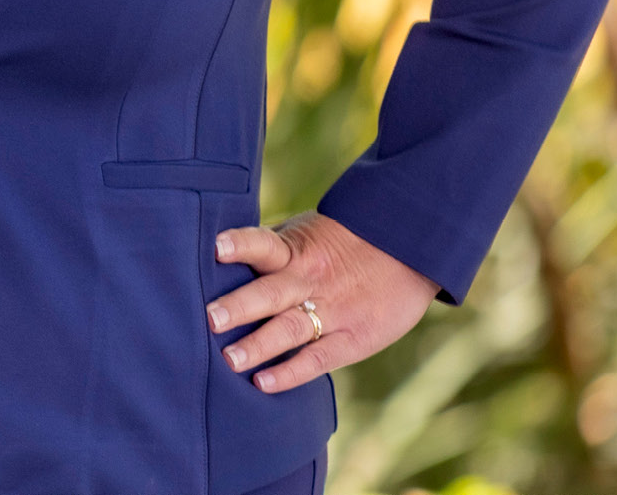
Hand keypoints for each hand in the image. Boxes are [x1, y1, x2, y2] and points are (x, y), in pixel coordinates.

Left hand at [205, 212, 437, 393]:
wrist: (408, 251)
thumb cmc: (342, 242)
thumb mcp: (307, 233)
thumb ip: (269, 247)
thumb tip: (212, 252)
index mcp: (297, 250)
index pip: (265, 244)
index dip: (241, 245)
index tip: (216, 247)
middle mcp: (310, 280)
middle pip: (271, 292)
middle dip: (239, 306)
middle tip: (208, 318)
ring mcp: (332, 311)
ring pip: (290, 329)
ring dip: (258, 345)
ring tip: (228, 360)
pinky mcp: (352, 339)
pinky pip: (317, 359)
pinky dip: (290, 373)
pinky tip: (262, 383)